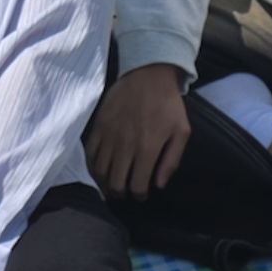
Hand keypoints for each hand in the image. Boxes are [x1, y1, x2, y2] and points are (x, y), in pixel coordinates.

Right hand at [84, 64, 191, 199]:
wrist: (147, 74)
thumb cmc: (168, 104)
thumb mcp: (182, 132)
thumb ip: (171, 161)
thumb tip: (159, 185)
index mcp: (147, 148)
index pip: (137, 186)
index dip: (139, 196)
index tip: (142, 194)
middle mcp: (125, 146)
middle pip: (115, 183)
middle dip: (121, 194)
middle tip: (126, 194)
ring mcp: (108, 136)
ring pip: (100, 172)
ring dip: (105, 184)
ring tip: (112, 186)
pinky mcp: (97, 127)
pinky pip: (89, 155)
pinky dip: (92, 168)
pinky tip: (100, 171)